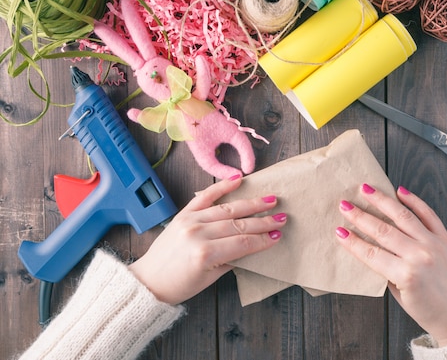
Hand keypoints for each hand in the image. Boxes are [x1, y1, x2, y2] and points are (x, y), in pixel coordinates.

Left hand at [128, 176, 285, 304]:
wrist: (148, 281)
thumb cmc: (179, 285)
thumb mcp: (210, 278)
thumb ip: (232, 259)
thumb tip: (253, 245)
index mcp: (205, 254)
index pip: (243, 242)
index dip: (263, 239)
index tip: (278, 234)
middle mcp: (198, 233)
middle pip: (239, 223)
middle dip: (263, 220)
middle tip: (281, 217)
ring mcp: (189, 220)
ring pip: (227, 209)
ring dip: (251, 203)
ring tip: (270, 199)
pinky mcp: (183, 213)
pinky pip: (204, 196)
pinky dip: (221, 186)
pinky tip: (237, 179)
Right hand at [336, 184, 446, 345]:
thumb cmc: (428, 310)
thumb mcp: (398, 293)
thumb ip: (385, 269)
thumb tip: (368, 246)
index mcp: (406, 275)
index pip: (372, 253)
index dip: (353, 242)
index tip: (339, 231)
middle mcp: (420, 256)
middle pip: (383, 230)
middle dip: (361, 216)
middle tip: (345, 205)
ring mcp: (434, 245)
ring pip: (404, 216)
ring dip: (382, 201)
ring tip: (366, 190)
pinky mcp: (445, 239)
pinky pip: (429, 214)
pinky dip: (414, 201)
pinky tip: (400, 191)